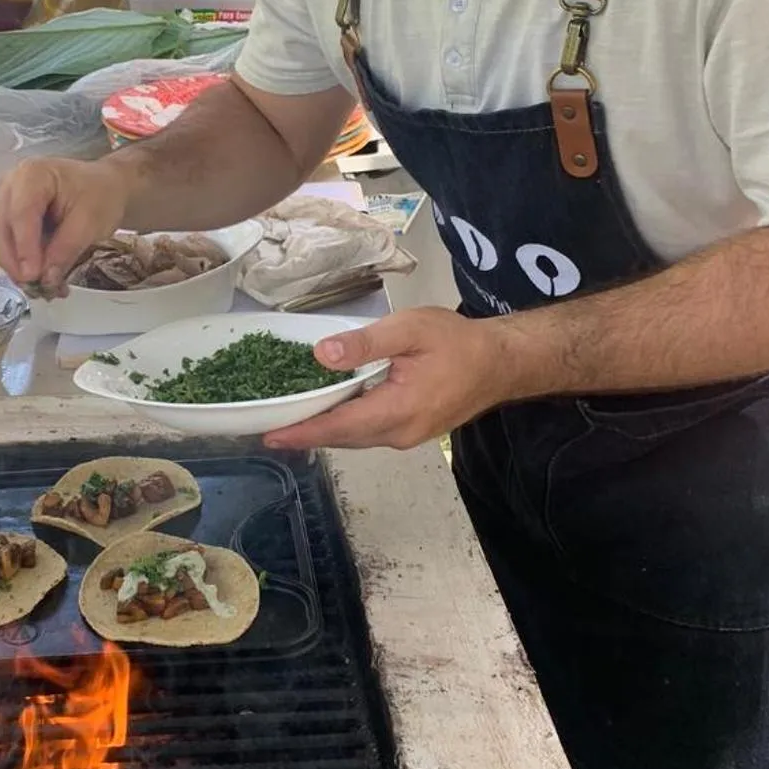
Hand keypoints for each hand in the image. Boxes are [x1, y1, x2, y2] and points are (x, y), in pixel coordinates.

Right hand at [0, 157, 132, 293]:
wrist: (103, 187)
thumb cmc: (99, 195)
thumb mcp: (90, 223)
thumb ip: (65, 250)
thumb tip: (46, 278)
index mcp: (32, 175)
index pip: (21, 214)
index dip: (24, 248)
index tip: (32, 276)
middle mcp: (11, 185)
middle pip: (2, 230)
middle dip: (17, 263)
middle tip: (37, 289)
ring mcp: (6, 201)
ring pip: (1, 242)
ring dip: (19, 268)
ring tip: (45, 288)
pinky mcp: (9, 217)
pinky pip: (8, 245)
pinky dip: (22, 265)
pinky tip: (42, 278)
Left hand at [263, 307, 513, 451]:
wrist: (502, 362)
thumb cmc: (458, 342)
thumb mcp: (410, 329)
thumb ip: (366, 343)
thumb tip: (322, 356)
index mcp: (398, 410)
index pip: (339, 426)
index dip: (302, 431)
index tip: (269, 435)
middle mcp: (400, 433)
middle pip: (342, 437)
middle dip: (305, 434)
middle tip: (267, 427)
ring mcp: (407, 436)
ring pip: (355, 438)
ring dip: (323, 431)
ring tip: (288, 422)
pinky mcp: (411, 432)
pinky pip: (368, 433)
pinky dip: (343, 426)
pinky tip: (327, 413)